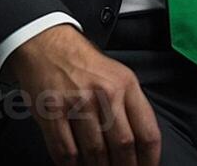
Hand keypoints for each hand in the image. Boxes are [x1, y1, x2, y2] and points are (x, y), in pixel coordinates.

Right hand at [5, 23, 161, 165]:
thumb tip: (140, 147)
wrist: (47, 44)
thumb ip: (130, 107)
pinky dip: (71, 165)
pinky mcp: (53, 111)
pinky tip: (76, 164)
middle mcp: (105, 93)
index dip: (149, 161)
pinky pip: (66, 151)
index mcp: (126, 85)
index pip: (148, 133)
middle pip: (123, 147)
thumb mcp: (117, 76)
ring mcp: (77, 102)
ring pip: (95, 153)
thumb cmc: (82, 64)